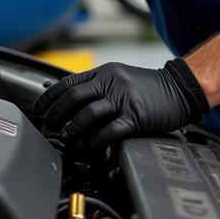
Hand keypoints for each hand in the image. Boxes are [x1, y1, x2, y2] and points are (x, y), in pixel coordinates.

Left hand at [32, 59, 208, 148]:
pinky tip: (91, 145)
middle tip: (48, 126)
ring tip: (66, 137)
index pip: (68, 83)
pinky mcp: (136, 116)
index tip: (39, 109)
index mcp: (104, 72)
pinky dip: (97, 139)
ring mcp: (123, 99)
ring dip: (73, 127)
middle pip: (73, 97)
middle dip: (55, 114)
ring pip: (88, 113)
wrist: (180, 88)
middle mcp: (111, 82)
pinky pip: (111, 129)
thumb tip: (71, 101)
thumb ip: (97, 86)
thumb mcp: (119, 77)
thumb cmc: (149, 87)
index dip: (49, 97)